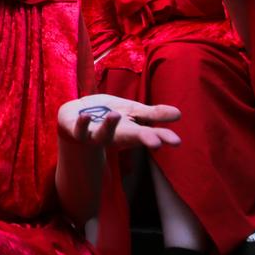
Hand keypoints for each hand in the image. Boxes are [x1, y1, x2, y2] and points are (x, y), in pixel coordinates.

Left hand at [58, 94, 180, 149]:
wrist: (74, 115)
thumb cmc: (106, 114)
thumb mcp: (131, 111)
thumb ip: (152, 114)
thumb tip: (179, 114)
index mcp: (129, 130)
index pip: (149, 134)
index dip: (162, 137)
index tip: (176, 141)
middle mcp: (115, 135)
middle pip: (131, 137)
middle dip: (144, 140)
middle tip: (158, 143)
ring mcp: (95, 135)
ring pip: (103, 135)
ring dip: (109, 126)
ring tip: (115, 115)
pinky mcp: (78, 131)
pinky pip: (80, 130)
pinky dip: (82, 124)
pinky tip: (85, 115)